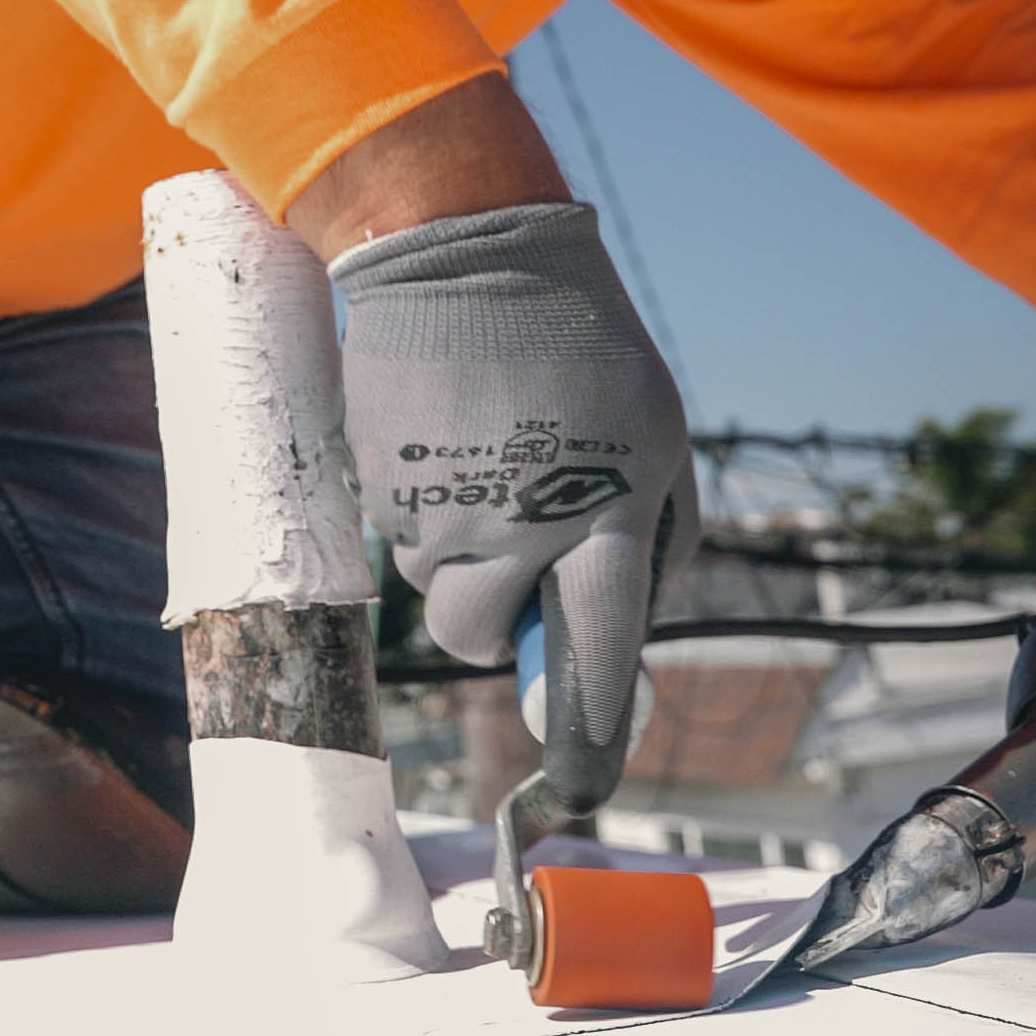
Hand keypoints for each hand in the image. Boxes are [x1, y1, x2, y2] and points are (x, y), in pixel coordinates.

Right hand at [332, 202, 692, 777]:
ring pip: (436, 583)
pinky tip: (452, 433)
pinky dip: (430, 505)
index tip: (585, 782)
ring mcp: (433, 512)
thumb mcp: (657, 435)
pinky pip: (403, 532)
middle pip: (480, 638)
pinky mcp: (377, 485)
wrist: (461, 253)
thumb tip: (623, 621)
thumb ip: (652, 538)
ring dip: (463, 551)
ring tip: (493, 456)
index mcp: (595, 523)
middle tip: (522, 552)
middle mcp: (508, 533)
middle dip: (498, 615)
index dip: (590, 738)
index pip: (594, 666)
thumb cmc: (582, 345)